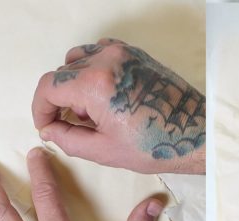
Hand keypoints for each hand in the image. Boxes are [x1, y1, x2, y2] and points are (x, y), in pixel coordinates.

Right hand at [32, 38, 204, 174]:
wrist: (196, 134)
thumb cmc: (156, 145)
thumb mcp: (104, 151)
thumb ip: (68, 139)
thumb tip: (50, 129)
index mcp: (96, 83)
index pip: (49, 87)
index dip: (41, 109)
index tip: (47, 125)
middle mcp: (108, 60)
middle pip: (63, 73)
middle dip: (62, 101)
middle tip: (79, 125)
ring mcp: (123, 54)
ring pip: (79, 59)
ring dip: (76, 84)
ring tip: (94, 111)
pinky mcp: (136, 54)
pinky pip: (100, 52)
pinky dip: (93, 70)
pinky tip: (106, 95)